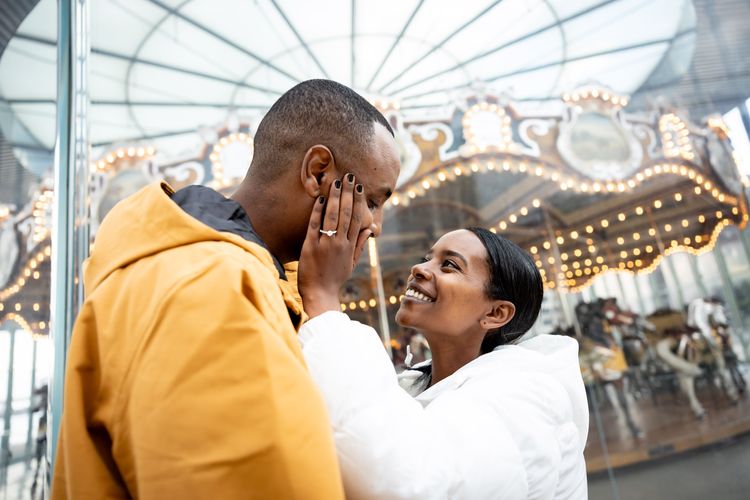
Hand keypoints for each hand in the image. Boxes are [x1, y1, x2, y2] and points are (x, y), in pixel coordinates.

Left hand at [299, 173, 370, 317]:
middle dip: (348, 193)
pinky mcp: (310, 246)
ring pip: (332, 216)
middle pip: (346, 213)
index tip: (360, 187)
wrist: (320, 294)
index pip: (357, 218)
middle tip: (349, 176)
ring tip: (337, 182)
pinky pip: (315, 225)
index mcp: (350, 246)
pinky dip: (318, 211)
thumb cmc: (335, 278)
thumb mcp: (352, 262)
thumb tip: (370, 229)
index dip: (359, 201)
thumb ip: (360, 244)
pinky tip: (320, 198)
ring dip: (335, 197)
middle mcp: (339, 243)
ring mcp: (325, 244)